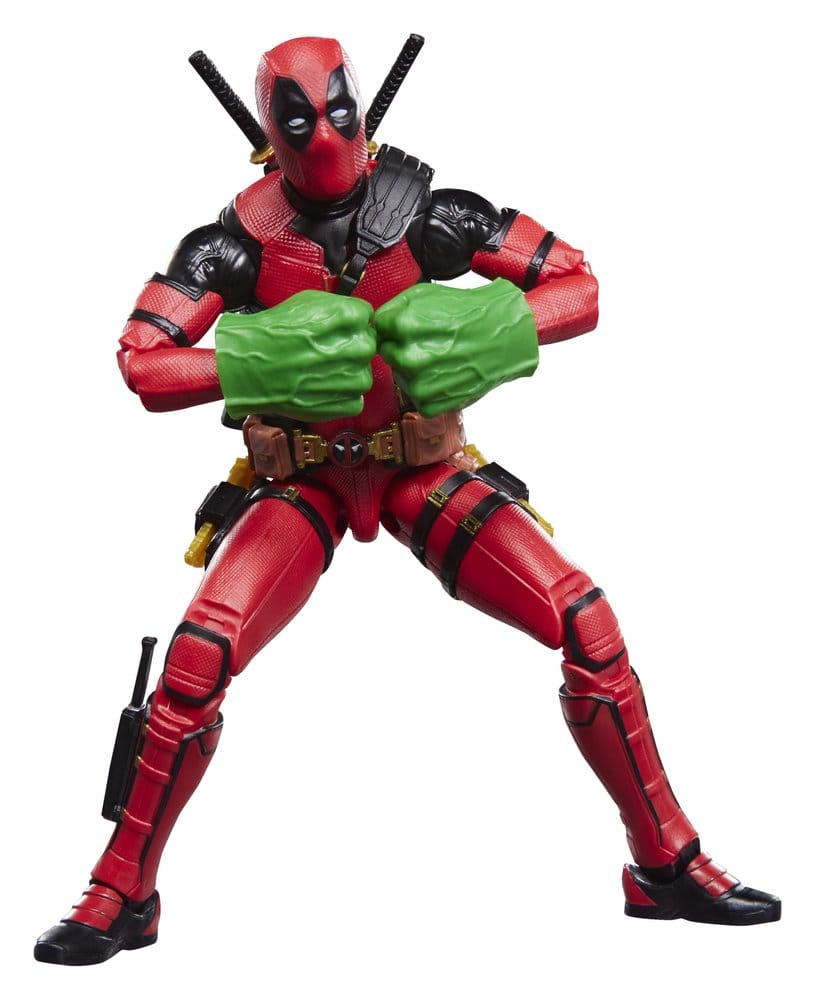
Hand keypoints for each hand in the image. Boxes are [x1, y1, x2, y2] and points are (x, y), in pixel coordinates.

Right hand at [215, 290, 376, 421]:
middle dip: (350, 347)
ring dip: (348, 374)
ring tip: (322, 371)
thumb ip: (337, 307)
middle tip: (327, 351)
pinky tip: (322, 387)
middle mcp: (354, 347)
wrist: (250, 367)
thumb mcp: (306, 302)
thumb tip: (353, 315)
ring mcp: (350, 377)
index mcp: (348, 317)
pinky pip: (355, 400)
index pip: (367, 316)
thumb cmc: (272, 334)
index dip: (351, 322)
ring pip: (364, 374)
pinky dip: (341, 397)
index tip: (338, 329)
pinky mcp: (342, 403)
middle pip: (368, 345)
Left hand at [375, 279, 538, 416]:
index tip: (410, 327)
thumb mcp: (426, 294)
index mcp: (403, 326)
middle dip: (402, 347)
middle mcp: (409, 356)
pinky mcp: (432, 402)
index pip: (379, 330)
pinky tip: (443, 375)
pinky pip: (417, 398)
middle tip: (428, 342)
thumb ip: (394, 307)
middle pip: (387, 354)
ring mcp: (420, 382)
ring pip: (401, 376)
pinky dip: (428, 390)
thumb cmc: (468, 314)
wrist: (503, 336)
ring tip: (439, 357)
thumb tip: (378, 324)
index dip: (394, 327)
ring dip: (414, 370)